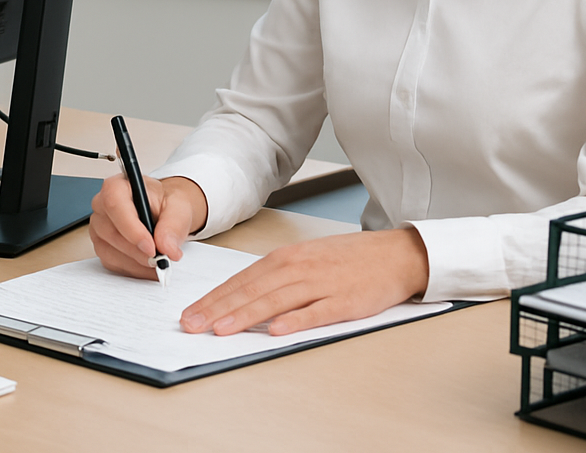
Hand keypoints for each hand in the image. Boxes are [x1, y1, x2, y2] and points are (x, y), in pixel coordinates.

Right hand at [89, 173, 207, 277]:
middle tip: (161, 258)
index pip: (114, 204)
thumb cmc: (166, 203)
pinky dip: (133, 268)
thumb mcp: (178, 208)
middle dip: (138, 251)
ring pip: (110, 251)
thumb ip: (173, 226)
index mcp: (118, 186)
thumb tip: (167, 248)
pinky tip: (148, 265)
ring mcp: (99, 226)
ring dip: (137, 262)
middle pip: (111, 232)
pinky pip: (112, 263)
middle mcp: (102, 205)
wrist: (164, 212)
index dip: (131, 229)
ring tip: (159, 261)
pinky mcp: (102, 245)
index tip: (151, 247)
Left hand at [180, 227, 430, 336]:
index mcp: (285, 258)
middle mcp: (298, 268)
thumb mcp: (304, 260)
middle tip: (192, 324)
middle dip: (218, 308)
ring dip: (246, 315)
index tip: (191, 314)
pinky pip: (316, 312)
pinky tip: (276, 330)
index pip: (241, 280)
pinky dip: (296, 320)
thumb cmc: (345, 260)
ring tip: (221, 329)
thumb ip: (274, 278)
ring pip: (276, 300)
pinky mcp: (345, 301)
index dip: (213, 298)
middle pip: (251, 290)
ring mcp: (321, 284)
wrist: (394, 254)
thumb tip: (240, 298)